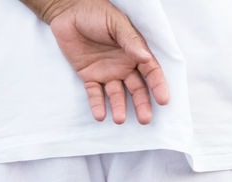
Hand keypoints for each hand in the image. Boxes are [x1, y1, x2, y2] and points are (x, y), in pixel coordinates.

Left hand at [44, 0, 168, 123]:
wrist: (68, 11)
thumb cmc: (96, 12)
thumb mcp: (115, 22)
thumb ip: (130, 40)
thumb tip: (145, 58)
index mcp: (134, 51)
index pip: (150, 71)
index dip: (158, 85)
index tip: (163, 100)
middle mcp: (123, 65)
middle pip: (137, 89)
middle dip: (141, 104)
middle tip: (145, 119)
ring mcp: (107, 73)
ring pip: (116, 95)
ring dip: (119, 108)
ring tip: (119, 119)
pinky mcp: (89, 77)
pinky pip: (95, 95)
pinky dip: (97, 105)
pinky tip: (100, 115)